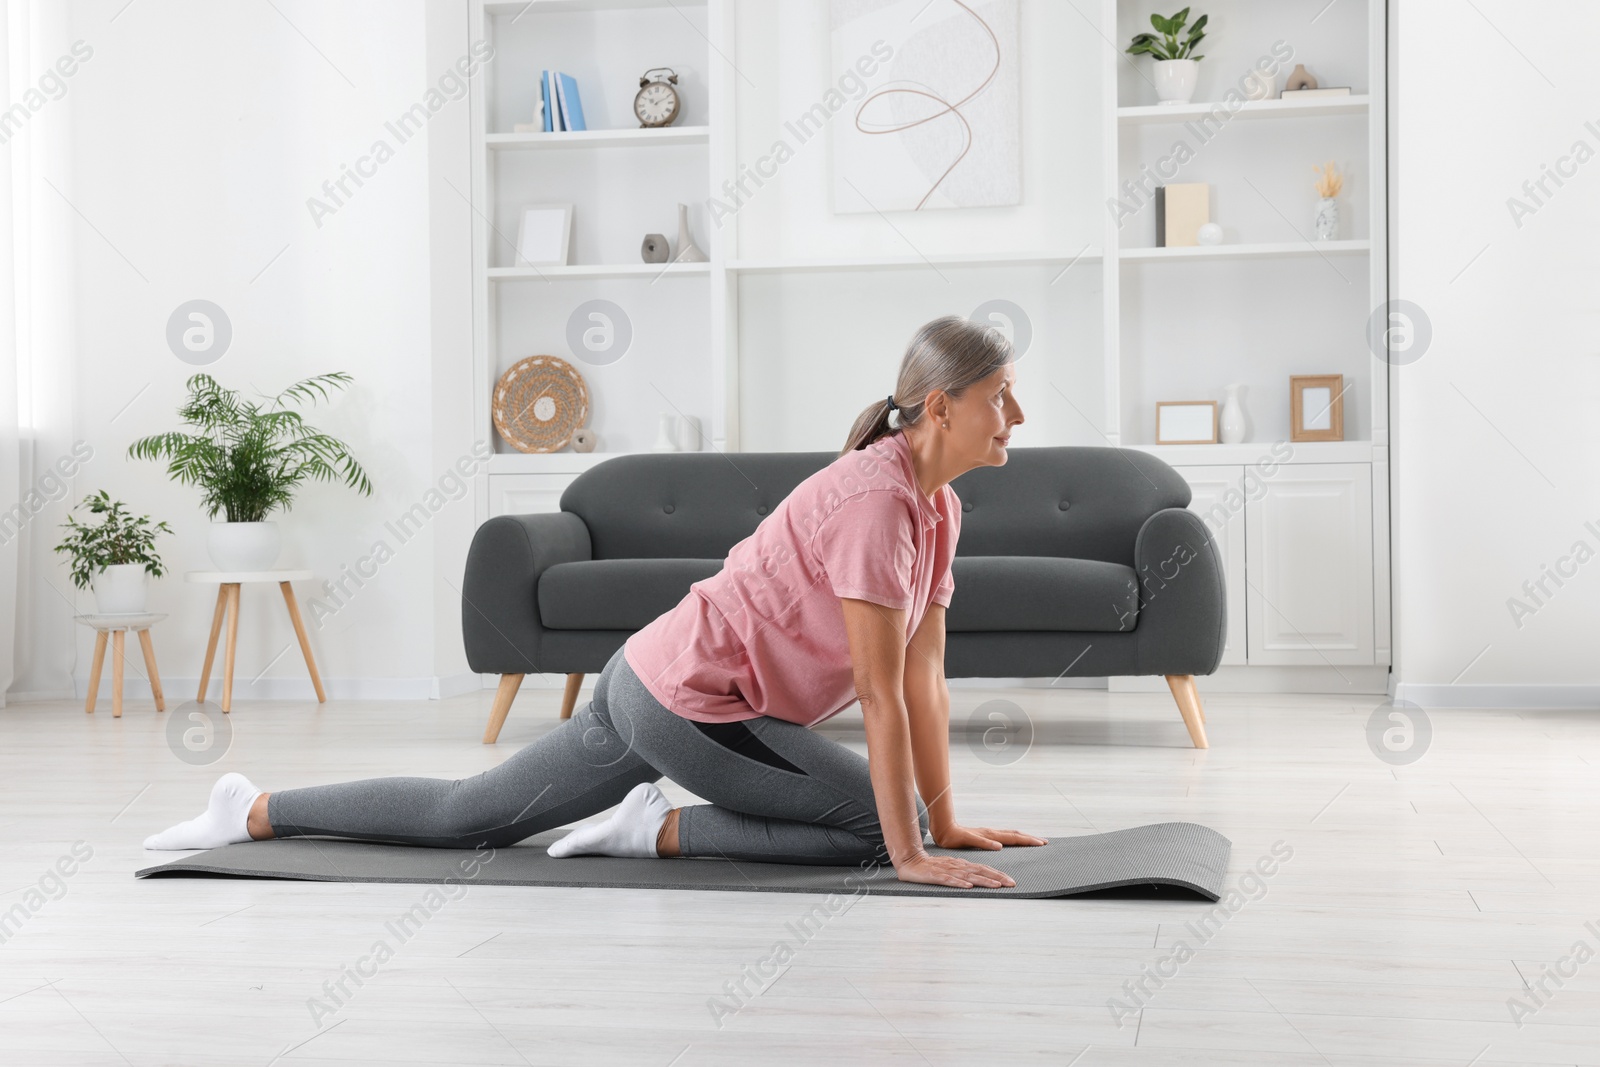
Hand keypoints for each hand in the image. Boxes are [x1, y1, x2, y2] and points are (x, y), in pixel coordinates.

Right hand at [894, 850, 1015, 888]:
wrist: (910, 861)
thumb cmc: (931, 867)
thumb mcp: (951, 869)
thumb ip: (964, 874)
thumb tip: (979, 881)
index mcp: (962, 865)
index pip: (983, 869)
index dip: (998, 874)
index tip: (1012, 881)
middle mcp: (957, 866)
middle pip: (980, 871)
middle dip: (997, 877)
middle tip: (1012, 883)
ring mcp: (947, 871)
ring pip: (968, 876)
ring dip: (983, 880)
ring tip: (997, 885)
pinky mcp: (936, 876)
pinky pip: (949, 880)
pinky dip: (959, 883)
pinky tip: (968, 887)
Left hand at [930, 824, 1048, 850]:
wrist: (943, 829)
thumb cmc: (953, 837)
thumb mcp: (967, 840)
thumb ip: (983, 843)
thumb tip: (999, 846)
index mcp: (990, 835)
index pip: (1013, 838)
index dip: (1028, 841)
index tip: (1041, 843)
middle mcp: (992, 833)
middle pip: (1015, 835)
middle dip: (1030, 838)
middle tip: (1044, 842)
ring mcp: (989, 834)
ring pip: (1010, 835)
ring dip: (1023, 837)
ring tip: (1034, 840)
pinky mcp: (985, 836)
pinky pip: (1003, 837)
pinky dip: (1013, 839)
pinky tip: (1013, 842)